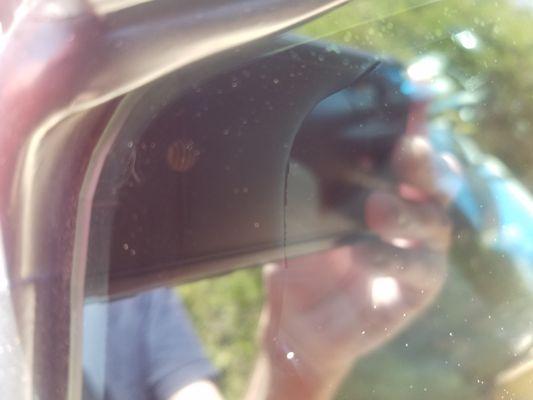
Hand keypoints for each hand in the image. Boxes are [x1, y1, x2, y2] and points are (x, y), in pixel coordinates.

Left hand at [249, 134, 460, 399]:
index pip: (404, 147)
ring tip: (377, 209)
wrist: (296, 321)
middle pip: (434, 179)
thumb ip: (301, 189)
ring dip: (408, 212)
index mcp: (384, 189)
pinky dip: (392, 258)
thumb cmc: (300, 262)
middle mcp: (409, 215)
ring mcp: (418, 252)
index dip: (414, 119)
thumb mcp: (297, 220)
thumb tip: (283, 148)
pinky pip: (419, 271)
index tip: (415, 91)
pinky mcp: (417, 291)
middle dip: (425, 161)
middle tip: (408, 148)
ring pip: (435, 224)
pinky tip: (364, 253)